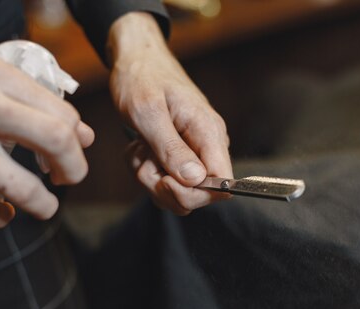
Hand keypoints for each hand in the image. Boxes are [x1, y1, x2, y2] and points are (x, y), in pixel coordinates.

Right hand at [0, 58, 93, 226]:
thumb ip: (38, 108)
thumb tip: (85, 136)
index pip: (62, 114)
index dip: (76, 143)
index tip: (73, 154)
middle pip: (55, 140)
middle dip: (73, 169)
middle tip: (68, 179)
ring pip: (23, 186)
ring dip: (42, 204)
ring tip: (44, 206)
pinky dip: (0, 217)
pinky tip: (0, 211)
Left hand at [108, 12, 232, 215]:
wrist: (136, 61)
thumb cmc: (141, 79)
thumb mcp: (148, 112)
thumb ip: (171, 148)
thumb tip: (195, 180)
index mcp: (209, 132)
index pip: (222, 184)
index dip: (194, 193)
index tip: (164, 179)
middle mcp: (209, 146)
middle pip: (199, 195)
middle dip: (164, 188)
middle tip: (144, 160)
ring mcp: (196, 153)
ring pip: (179, 193)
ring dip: (150, 178)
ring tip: (140, 148)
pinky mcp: (183, 157)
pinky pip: (168, 183)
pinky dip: (147, 172)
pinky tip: (141, 149)